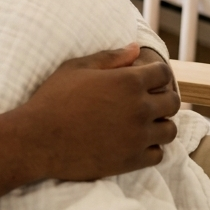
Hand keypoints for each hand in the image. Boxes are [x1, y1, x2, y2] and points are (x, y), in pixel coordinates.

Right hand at [0, 43, 181, 198]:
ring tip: (140, 123)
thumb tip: (136, 48)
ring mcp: (138, 136)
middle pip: (172, 102)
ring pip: (169, 130)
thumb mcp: (76, 68)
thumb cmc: (53, 99)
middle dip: (161, 98)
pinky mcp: (132, 160)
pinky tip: (133, 141)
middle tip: (143, 101)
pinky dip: (150, 147)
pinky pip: (158, 154)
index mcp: (127, 81)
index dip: (154, 74)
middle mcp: (139, 108)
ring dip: (158, 124)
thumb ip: (110, 57)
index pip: (162, 73)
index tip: (143, 79)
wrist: (37, 139)